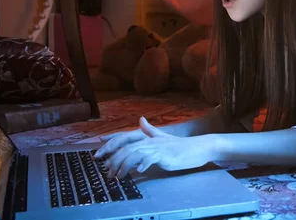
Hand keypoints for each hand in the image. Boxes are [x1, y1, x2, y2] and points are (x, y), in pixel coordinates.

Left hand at [95, 117, 215, 177]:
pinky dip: (142, 165)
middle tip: (107, 172)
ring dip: (123, 166)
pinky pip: (149, 158)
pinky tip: (139, 171)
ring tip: (118, 177)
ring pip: (133, 154)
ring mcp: (156, 147)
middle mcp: (149, 140)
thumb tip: (141, 119)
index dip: (109, 144)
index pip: (123, 137)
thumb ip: (150, 130)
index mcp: (147, 136)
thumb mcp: (162, 137)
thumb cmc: (180, 146)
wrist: (197, 148)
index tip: (98, 153)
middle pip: (125, 147)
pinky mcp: (164, 155)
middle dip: (112, 160)